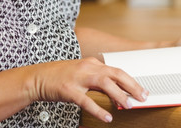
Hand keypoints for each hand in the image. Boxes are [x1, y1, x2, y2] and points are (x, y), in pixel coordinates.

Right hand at [30, 57, 147, 122]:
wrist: (37, 77)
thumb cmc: (61, 77)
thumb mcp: (83, 73)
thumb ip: (99, 79)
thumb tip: (117, 91)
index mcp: (93, 64)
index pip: (118, 71)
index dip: (132, 81)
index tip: (142, 91)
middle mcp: (88, 68)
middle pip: (116, 74)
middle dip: (132, 86)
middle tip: (143, 97)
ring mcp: (79, 78)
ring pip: (105, 84)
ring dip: (119, 95)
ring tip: (128, 106)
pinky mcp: (68, 90)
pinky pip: (86, 101)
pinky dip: (98, 109)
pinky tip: (107, 117)